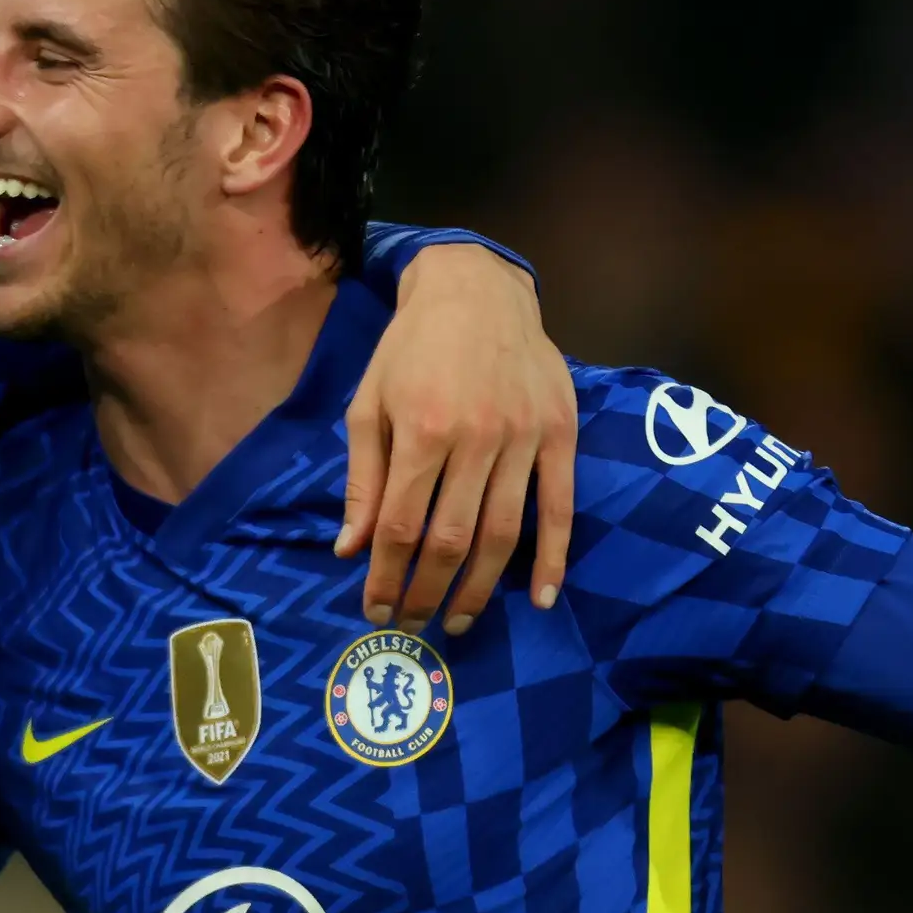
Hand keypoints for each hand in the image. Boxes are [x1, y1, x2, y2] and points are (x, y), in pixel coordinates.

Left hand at [341, 245, 577, 635]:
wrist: (478, 289)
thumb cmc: (411, 347)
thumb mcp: (369, 403)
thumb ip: (363, 479)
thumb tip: (351, 550)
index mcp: (422, 430)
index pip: (401, 527)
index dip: (386, 577)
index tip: (375, 609)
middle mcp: (475, 439)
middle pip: (450, 540)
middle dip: (426, 592)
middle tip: (412, 624)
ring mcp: (524, 438)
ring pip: (502, 534)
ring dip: (478, 589)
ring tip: (458, 621)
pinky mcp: (561, 434)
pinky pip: (560, 507)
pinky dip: (553, 558)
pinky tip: (539, 598)